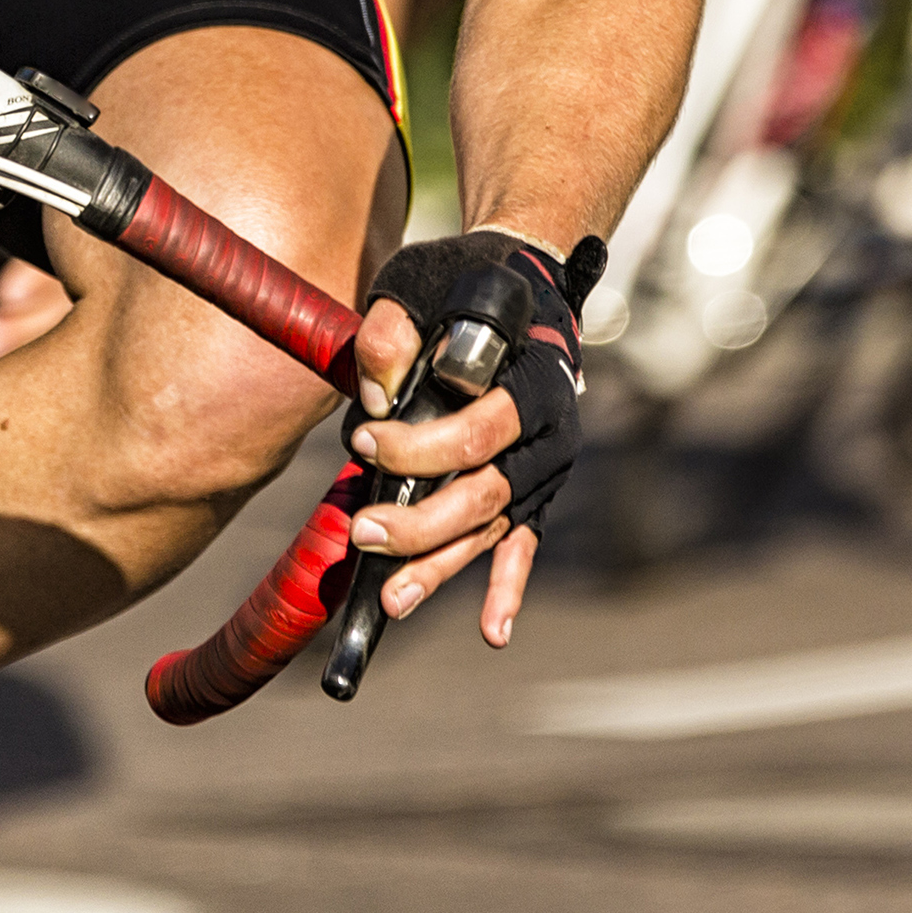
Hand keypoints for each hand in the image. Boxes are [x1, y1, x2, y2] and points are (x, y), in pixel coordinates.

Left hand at [340, 232, 603, 646]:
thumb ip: (392, 327)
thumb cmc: (461, 282)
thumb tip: (374, 390)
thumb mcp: (420, 280)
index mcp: (532, 378)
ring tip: (391, 599)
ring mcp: (543, 467)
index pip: (480, 427)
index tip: (363, 438)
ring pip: (492, 528)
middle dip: (421, 521)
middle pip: (486, 491)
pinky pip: (522, 546)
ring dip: (442, 565)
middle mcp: (550, 431)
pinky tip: (492, 632)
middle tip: (361, 533)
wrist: (521, 288)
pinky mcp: (532, 491)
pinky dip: (508, 588)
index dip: (420, 444)